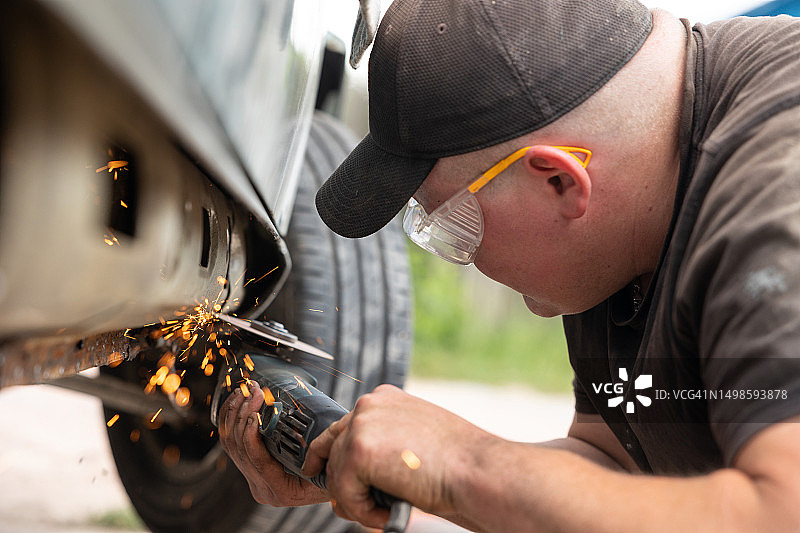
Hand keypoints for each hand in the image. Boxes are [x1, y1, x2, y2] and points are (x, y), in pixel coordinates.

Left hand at [217, 381, 328, 506]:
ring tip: (246, 390)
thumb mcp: (332, 464)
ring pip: (231, 444)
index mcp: (281, 490)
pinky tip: (237, 400)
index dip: (251, 435)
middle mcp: (262, 487)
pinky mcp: (250, 466)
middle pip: (239, 449)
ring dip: (235, 413)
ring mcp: (253, 478)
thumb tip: (326, 434)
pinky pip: (231, 442)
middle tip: (254, 391)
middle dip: (243, 414)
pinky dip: (231, 420)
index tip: (256, 411)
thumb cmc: (334, 471)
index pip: (257, 461)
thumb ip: (324, 452)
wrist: (333, 481)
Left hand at [302, 384, 492, 528]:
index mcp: (385, 398)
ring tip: (386, 509)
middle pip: (332, 448)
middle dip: (341, 481)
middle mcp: (369, 404)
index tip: (325, 473)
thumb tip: (350, 480)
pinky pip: (343, 492)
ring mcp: (361, 424)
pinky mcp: (357, 451)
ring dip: (357, 499)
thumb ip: (383, 448)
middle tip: (357, 505)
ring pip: (335, 473)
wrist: (477, 470)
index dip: (334, 454)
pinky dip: (362, 511)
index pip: (345, 426)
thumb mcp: (415, 442)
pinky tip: (387, 512)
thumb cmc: (458, 463)